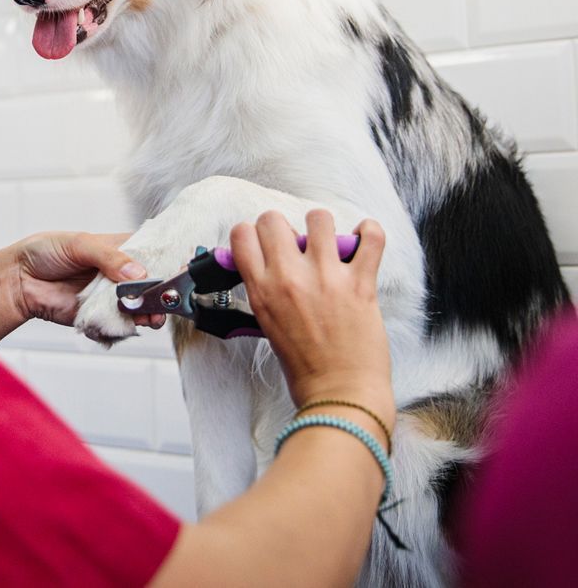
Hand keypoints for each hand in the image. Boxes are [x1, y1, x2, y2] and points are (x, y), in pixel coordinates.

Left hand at [10, 231, 166, 329]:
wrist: (20, 280)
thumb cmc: (45, 252)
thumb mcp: (78, 244)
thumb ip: (109, 257)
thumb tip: (135, 272)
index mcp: (118, 247)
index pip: (151, 251)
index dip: (167, 259)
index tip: (181, 267)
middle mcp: (119, 272)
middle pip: (152, 283)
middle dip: (162, 291)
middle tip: (166, 297)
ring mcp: (111, 295)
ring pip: (142, 306)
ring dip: (150, 311)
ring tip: (150, 313)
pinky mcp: (102, 316)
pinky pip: (122, 323)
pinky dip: (130, 325)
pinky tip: (132, 322)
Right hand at [230, 210, 392, 424]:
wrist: (340, 395)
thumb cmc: (305, 368)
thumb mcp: (267, 326)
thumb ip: (264, 292)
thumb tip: (264, 266)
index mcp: (262, 290)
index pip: (242, 234)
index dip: (253, 233)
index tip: (265, 243)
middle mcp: (289, 278)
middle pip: (273, 219)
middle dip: (284, 227)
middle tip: (297, 245)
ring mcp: (326, 278)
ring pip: (319, 218)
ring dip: (324, 227)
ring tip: (331, 244)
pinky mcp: (360, 284)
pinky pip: (370, 238)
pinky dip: (369, 232)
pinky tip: (364, 239)